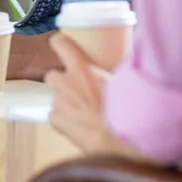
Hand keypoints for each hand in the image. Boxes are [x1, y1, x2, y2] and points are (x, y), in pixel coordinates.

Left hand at [45, 33, 115, 152]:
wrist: (113, 137)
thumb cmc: (121, 110)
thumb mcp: (121, 83)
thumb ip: (116, 71)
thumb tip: (129, 63)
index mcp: (82, 68)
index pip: (61, 44)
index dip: (59, 43)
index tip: (60, 44)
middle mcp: (66, 82)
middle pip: (52, 75)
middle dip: (61, 82)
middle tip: (76, 90)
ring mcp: (58, 101)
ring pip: (55, 98)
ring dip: (65, 103)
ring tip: (82, 113)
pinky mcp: (55, 119)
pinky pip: (55, 117)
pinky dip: (63, 122)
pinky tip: (77, 126)